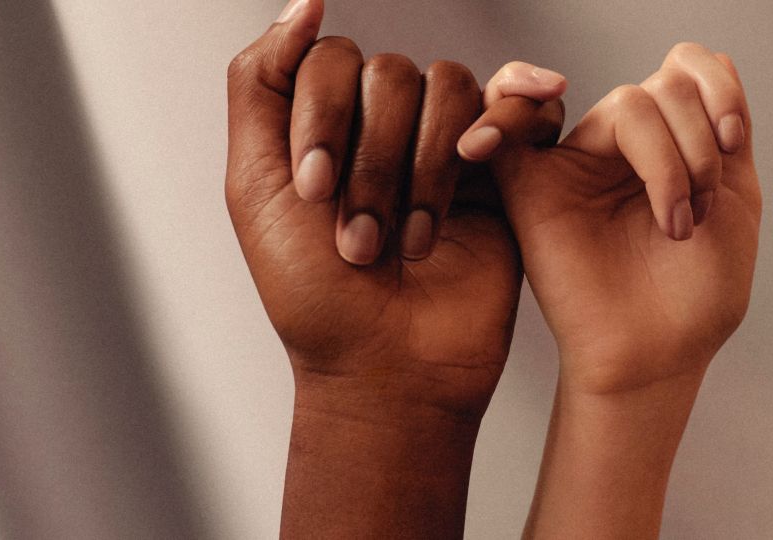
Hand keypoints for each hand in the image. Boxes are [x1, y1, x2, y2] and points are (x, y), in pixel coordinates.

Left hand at [225, 0, 564, 535]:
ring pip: (450, 88)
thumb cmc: (316, 298)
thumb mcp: (254, 187)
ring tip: (411, 241)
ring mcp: (448, 146)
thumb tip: (305, 3)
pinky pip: (518, 106)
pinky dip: (506, 120)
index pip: (332, 60)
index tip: (314, 191)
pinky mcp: (503, 171)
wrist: (388, 369)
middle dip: (373, 162)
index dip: (324, 117)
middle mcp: (386, 126)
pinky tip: (483, 157)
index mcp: (326, 124)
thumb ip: (259, 83)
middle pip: (392, 74)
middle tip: (361, 240)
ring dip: (426, 170)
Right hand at [463, 42, 760, 393]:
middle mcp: (625, 146)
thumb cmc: (697, 294)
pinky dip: (510, 106)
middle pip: (665, 87)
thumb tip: (708, 58)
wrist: (659, 355)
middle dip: (699, 144)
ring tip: (675, 224)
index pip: (688, 69)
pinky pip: (511, 126)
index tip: (733, 144)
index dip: (717, 89)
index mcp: (673, 143)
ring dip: (670, 161)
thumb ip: (724, 126)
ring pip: (627, 104)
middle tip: (699, 212)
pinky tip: (532, 105)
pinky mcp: (531, 187)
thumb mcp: (735, 198)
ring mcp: (579, 163)